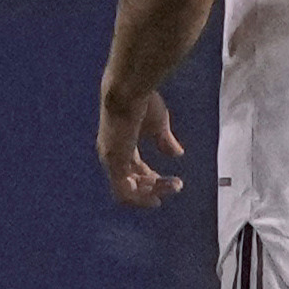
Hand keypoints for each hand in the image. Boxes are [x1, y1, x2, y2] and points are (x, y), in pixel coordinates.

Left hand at [98, 88, 183, 206]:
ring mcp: (111, 160)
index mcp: (121, 146)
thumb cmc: (142, 102)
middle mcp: (112, 155)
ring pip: (128, 191)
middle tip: (177, 186)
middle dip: (156, 188)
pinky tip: (156, 196)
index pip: (135, 171)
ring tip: (172, 187)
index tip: (174, 182)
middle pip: (133, 183)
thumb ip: (164, 141)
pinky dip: (140, 198)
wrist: (128, 90)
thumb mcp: (158, 125)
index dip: (153, 180)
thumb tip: (177, 154)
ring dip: (151, 194)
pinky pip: (124, 191)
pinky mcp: (114, 161)